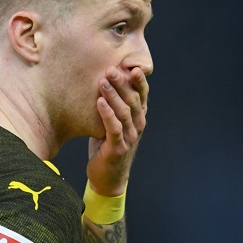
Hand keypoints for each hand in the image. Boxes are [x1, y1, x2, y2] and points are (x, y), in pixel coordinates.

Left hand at [86, 66, 148, 196]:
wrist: (108, 177)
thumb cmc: (108, 146)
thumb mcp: (113, 123)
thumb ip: (114, 106)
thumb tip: (104, 80)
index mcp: (138, 118)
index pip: (142, 95)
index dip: (139, 81)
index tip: (131, 65)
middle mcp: (138, 126)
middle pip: (133, 100)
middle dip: (122, 83)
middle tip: (110, 69)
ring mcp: (129, 137)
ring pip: (124, 112)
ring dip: (113, 95)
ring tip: (102, 81)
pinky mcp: (118, 148)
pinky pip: (114, 128)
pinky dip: (107, 114)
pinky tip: (99, 102)